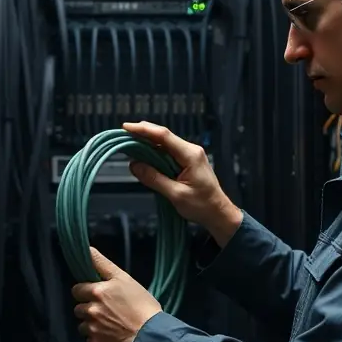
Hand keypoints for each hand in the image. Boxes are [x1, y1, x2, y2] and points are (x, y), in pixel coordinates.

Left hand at [71, 247, 161, 341]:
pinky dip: (97, 339)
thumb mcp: (124, 279)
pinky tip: (110, 336)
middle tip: (105, 310)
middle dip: (88, 308)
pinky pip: (89, 340)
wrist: (150, 337)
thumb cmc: (141, 305)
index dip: (85, 291)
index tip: (96, 294)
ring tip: (108, 324)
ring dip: (91, 324)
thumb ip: (102, 264)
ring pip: (82, 325)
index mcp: (96, 292)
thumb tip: (87, 249)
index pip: (77, 289)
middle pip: (78, 308)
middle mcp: (90, 310)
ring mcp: (92, 328)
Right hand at [122, 120, 242, 246]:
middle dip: (142, 134)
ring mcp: (189, 155)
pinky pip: (167, 153)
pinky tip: (143, 156)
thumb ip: (154, 179)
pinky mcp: (186, 162)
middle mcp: (191, 150)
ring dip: (147, 144)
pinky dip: (154, 153)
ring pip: (164, 144)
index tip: (126, 127)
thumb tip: (134, 166)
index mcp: (190, 155)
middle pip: (163, 136)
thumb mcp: (176, 195)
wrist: (218, 213)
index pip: (164, 136)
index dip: (144, 130)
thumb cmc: (202, 206)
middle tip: (123, 136)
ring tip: (129, 145)